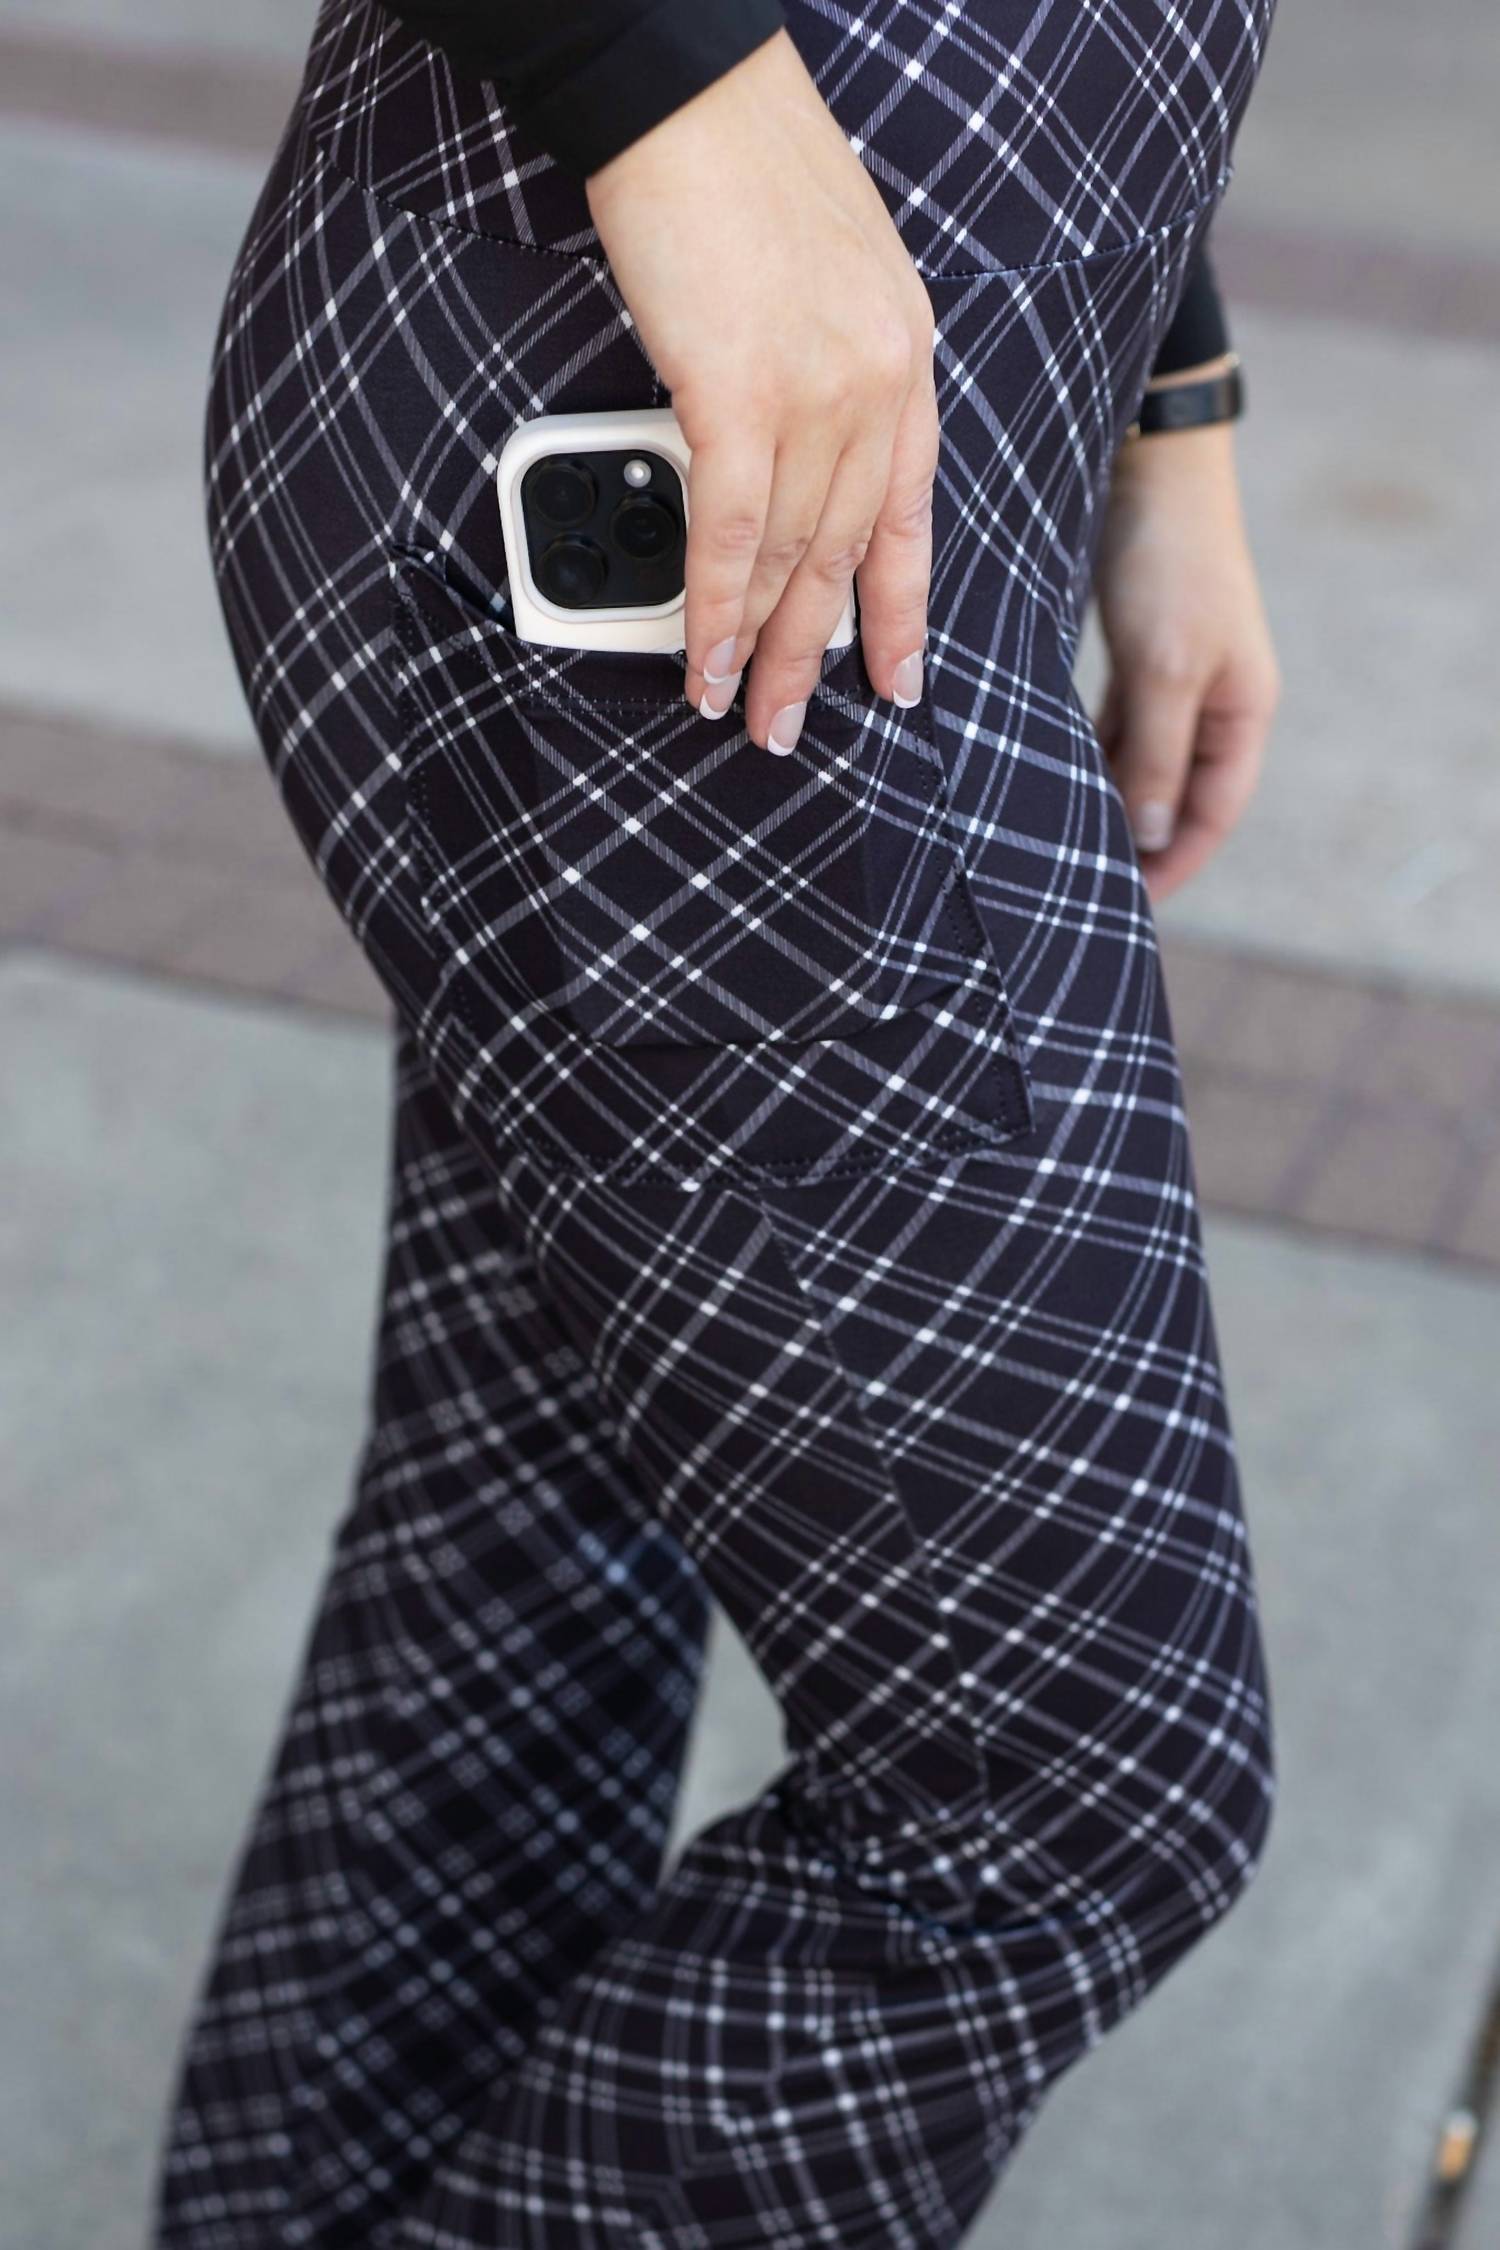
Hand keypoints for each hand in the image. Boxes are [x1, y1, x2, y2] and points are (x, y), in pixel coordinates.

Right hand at [584, 29, 937, 752]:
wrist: (683, 84)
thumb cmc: (738, 155)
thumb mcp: (832, 265)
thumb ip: (834, 359)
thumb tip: (795, 439)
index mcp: (906, 350)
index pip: (913, 509)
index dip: (901, 608)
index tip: (899, 678)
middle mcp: (881, 381)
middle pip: (851, 554)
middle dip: (818, 655)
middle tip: (791, 724)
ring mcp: (820, 393)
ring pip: (794, 560)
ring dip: (760, 650)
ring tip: (737, 710)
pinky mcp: (742, 397)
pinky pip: (731, 537)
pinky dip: (712, 611)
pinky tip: (699, 659)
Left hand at [1091, 408, 1280, 903]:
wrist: (1151, 463)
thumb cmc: (1168, 563)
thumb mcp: (1164, 667)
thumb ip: (1156, 755)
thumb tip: (1150, 838)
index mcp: (1242, 710)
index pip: (1212, 812)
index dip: (1175, 864)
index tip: (1126, 907)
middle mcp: (1214, 701)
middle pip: (1176, 795)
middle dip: (1135, 841)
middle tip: (1078, 888)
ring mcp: (1176, 679)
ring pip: (1140, 763)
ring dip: (1106, 800)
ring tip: (1057, 846)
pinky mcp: (1140, 655)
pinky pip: (1115, 727)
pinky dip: (1087, 756)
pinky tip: (1049, 783)